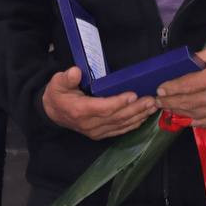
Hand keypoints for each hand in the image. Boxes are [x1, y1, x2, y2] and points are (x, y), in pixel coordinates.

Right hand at [41, 66, 156, 138]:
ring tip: (153, 107)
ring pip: (121, 125)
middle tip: (151, 100)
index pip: (103, 108)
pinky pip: (120, 130)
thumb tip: (75, 72)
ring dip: (139, 116)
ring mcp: (96, 132)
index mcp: (80, 111)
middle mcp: (90, 124)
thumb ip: (66, 78)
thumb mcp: (57, 83)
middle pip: (117, 117)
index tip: (133, 94)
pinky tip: (144, 117)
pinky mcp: (101, 134)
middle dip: (136, 109)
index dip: (118, 102)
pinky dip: (133, 124)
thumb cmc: (57, 95)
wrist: (53, 113)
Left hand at [155, 47, 205, 127]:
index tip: (159, 89)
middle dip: (167, 102)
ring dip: (175, 111)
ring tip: (164, 108)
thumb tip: (187, 61)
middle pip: (184, 102)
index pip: (185, 85)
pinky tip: (180, 117)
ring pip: (190, 114)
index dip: (170, 88)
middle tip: (156, 101)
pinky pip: (200, 123)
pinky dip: (188, 121)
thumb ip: (204, 56)